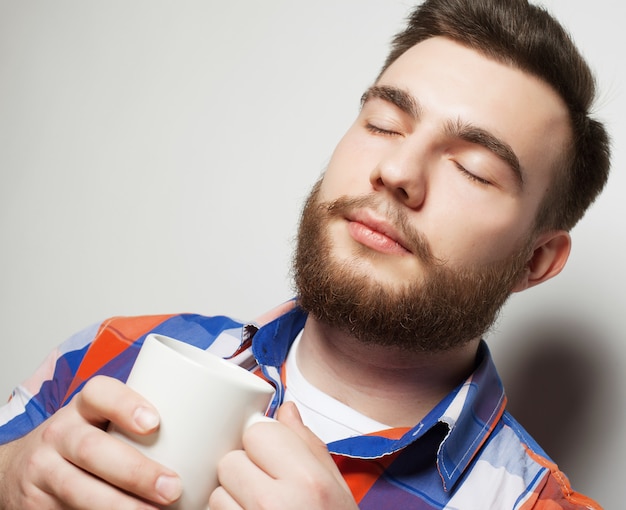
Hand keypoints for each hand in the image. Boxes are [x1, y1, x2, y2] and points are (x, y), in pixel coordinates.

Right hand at [0, 375, 181, 509]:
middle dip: (135, 472)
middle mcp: (60, 433)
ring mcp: (44, 469)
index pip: (99, 392)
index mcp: (84, 406)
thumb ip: (147, 423)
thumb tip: (221, 432)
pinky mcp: (37, 503)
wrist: (27, 467)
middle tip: (172, 487)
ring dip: (120, 505)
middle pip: (92, 448)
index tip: (155, 423)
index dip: (125, 404)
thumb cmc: (90, 439)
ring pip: (78, 489)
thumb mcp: (106, 422)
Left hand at [209, 402, 357, 509]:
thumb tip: (286, 410)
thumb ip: (309, 446)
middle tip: (266, 491)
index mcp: (307, 483)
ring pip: (216, 493)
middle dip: (244, 471)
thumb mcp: (337, 491)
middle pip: (231, 461)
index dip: (264, 444)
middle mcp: (276, 505)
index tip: (273, 457)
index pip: (259, 433)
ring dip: (231, 500)